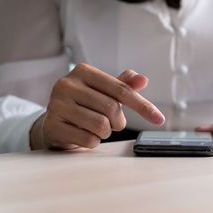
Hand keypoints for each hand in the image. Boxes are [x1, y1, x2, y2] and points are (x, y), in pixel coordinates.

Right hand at [31, 63, 165, 149]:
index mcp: (83, 71)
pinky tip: (83, 134)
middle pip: (111, 108)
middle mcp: (67, 84)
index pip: (121, 89)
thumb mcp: (103, 92)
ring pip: (100, 125)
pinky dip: (93, 142)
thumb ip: (123, 85)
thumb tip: (143, 80)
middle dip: (118, 122)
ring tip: (97, 128)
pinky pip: (87, 139)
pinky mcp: (52, 125)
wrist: (54, 122)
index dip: (142, 105)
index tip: (159, 119)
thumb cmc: (84, 104)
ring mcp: (57, 104)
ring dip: (105, 132)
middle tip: (112, 124)